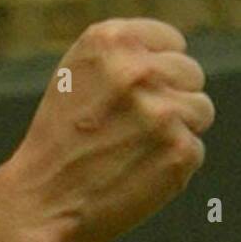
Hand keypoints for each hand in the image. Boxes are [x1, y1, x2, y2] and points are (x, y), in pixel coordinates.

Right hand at [3, 19, 214, 241]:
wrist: (41, 200)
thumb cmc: (58, 140)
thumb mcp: (75, 76)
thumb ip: (122, 57)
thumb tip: (171, 55)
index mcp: (109, 41)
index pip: (172, 42)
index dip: (157, 69)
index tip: (135, 93)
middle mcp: (137, 70)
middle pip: (191, 74)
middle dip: (169, 98)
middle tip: (130, 126)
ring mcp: (161, 111)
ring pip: (200, 110)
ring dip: (175, 129)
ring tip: (132, 148)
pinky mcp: (180, 150)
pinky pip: (195, 148)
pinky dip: (171, 163)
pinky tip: (135, 171)